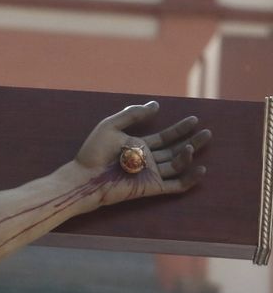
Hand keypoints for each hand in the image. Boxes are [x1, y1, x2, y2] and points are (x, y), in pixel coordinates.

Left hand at [74, 100, 209, 205]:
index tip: (194, 119)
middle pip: (175, 150)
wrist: (84, 177)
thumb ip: (132, 114)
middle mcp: (146, 160)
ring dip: (188, 155)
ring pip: (176, 165)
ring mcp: (150, 174)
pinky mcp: (151, 187)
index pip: (164, 138)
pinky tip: (201, 169)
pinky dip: (189, 179)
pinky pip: (175, 185)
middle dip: (192, 141)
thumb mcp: (111, 126)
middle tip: (208, 132)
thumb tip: (156, 105)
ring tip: (192, 145)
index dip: (179, 129)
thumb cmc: (92, 152)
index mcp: (138, 146)